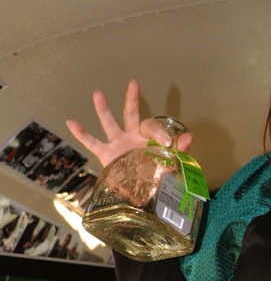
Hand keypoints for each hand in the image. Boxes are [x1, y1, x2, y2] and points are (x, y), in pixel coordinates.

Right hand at [66, 80, 193, 167]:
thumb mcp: (172, 164)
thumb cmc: (158, 178)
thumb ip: (180, 150)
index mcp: (149, 139)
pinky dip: (82, 134)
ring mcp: (118, 144)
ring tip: (98, 93)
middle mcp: (132, 138)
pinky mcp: (106, 155)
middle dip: (132, 100)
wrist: (145, 196)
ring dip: (103, 109)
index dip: (159, 133)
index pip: (152, 127)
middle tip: (133, 84)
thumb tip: (189, 136)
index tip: (167, 144)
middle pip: (131, 115)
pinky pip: (92, 143)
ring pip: (109, 123)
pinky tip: (71, 122)